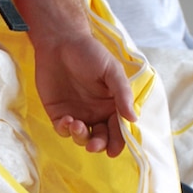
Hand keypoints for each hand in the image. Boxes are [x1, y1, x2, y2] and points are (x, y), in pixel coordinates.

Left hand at [33, 32, 136, 156]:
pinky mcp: (58, 113)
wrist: (60, 41)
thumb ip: (122, 94)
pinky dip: (65, 130)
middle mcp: (96, 113)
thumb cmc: (90, 53)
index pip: (118, 129)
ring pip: (82, 137)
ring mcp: (77, 114)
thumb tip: (133, 119)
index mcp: (112, 105)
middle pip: (101, 138)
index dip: (117, 142)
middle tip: (94, 145)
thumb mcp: (111, 70)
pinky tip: (67, 120)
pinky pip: (63, 129)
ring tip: (77, 126)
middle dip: (99, 145)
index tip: (113, 150)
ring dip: (81, 138)